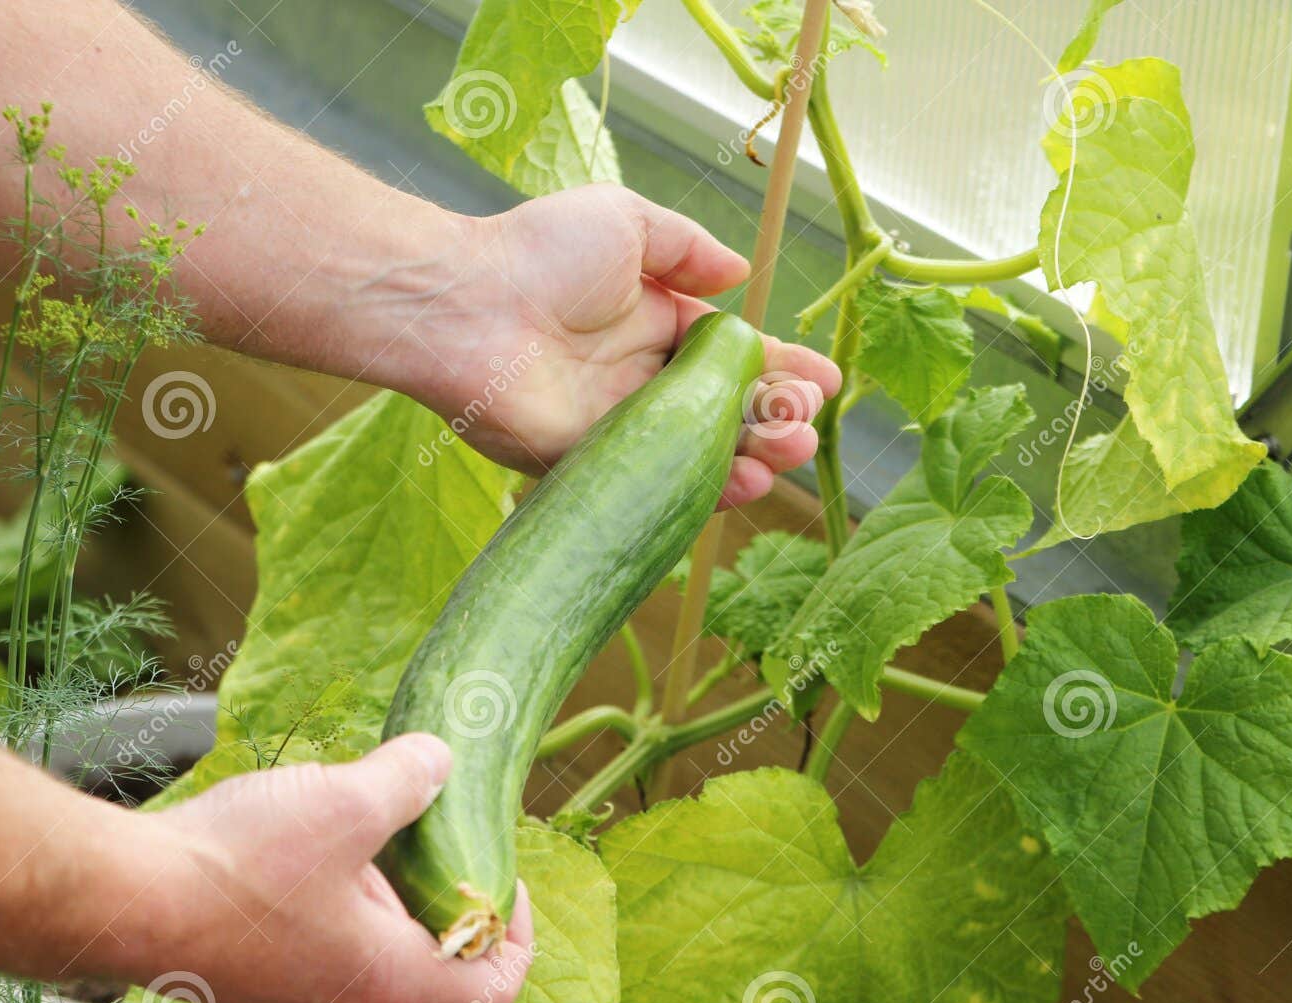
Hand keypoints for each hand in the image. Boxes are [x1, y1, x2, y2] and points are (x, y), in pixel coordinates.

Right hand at [148, 735, 532, 1002]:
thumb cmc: (236, 867)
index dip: (515, 936)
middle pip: (429, 958)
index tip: (501, 876)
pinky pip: (315, 932)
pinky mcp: (250, 970)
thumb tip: (441, 760)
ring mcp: (292, 992)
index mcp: (386, 980)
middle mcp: (344, 1001)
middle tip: (426, 821)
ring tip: (356, 811)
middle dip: (436, 886)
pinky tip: (300, 827)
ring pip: (367, 940)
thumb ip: (409, 780)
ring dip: (376, 880)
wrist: (116, 896)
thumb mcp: (346, 801)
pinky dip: (328, 885)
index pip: (492, 992)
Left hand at [421, 185, 840, 508]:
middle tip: (808, 416)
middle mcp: (639, 379)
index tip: (825, 379)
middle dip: (778, 414)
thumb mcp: (625, 222)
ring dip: (756, 452)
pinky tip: (749, 479)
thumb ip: (687, 249)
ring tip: (793, 445)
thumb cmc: (537, 254)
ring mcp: (618, 427)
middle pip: (726, 409)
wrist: (466, 307)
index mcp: (651, 323)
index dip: (779, 367)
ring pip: (702, 452)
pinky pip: (658, 487)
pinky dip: (708, 490)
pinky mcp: (591, 467)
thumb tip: (740, 272)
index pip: (731, 355)